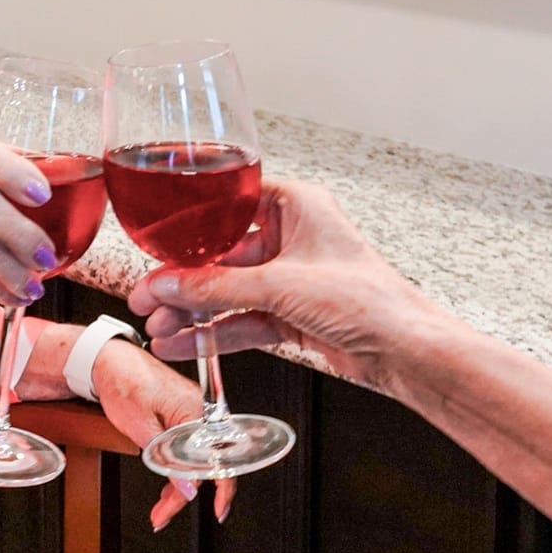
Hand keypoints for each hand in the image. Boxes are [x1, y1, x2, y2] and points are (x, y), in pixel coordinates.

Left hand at [89, 339, 236, 530]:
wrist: (108, 360)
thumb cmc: (123, 383)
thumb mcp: (141, 429)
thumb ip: (166, 462)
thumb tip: (188, 490)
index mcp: (197, 412)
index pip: (217, 459)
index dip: (222, 489)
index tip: (218, 510)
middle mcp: (200, 413)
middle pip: (202, 464)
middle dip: (184, 494)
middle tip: (163, 515)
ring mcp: (191, 414)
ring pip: (193, 459)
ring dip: (178, 486)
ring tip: (159, 508)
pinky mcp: (181, 416)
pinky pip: (186, 448)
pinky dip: (175, 468)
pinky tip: (165, 484)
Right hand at [127, 180, 450, 395]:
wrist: (403, 350)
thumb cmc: (367, 300)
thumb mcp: (280, 286)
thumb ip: (217, 287)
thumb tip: (169, 285)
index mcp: (296, 206)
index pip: (230, 202)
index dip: (191, 222)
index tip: (158, 240)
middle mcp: (291, 237)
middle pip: (222, 255)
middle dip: (183, 280)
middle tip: (147, 295)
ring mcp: (290, 278)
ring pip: (228, 291)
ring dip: (192, 311)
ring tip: (157, 326)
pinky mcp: (291, 314)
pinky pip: (241, 319)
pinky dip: (213, 332)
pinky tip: (183, 342)